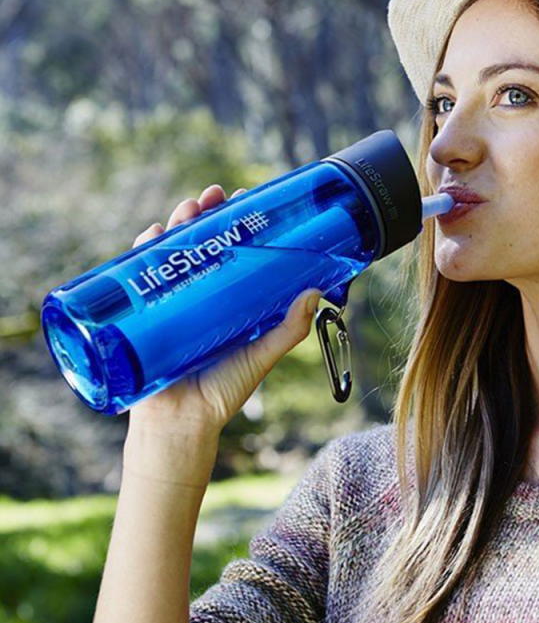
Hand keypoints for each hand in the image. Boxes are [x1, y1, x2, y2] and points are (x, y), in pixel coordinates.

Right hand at [127, 184, 321, 439]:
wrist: (180, 426)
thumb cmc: (222, 392)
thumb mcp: (261, 356)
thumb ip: (289, 329)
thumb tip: (315, 291)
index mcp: (228, 299)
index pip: (233, 250)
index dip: (236, 223)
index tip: (245, 199)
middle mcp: (200, 294)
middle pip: (200, 243)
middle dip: (204, 213)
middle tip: (213, 196)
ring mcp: (170, 301)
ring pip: (170, 251)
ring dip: (176, 223)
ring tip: (188, 208)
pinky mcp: (143, 313)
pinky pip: (138, 276)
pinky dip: (142, 251)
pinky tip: (151, 235)